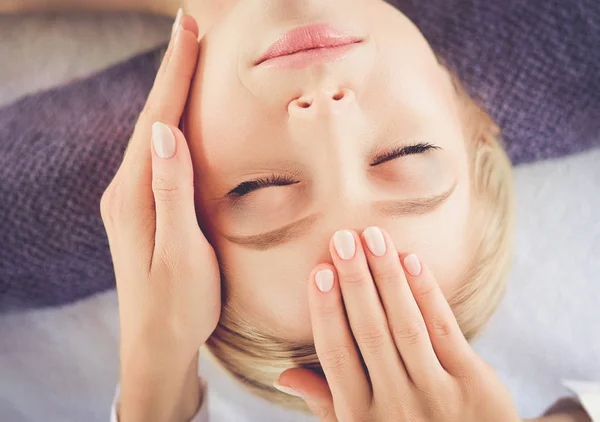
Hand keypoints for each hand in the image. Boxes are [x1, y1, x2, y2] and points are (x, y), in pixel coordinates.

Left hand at [100, 13, 219, 421]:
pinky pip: (157, 153)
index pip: (158, 120)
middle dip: (172, 70)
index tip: (189, 29)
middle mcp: (127, 190)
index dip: (175, 73)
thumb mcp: (181, 252)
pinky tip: (179, 115)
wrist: (156, 344)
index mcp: (136, 195)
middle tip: (190, 28)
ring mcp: (132, 198)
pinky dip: (170, 122)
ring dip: (170, 92)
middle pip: (152, 117)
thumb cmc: (178, 304)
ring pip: (154, 133)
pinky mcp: (143, 208)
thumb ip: (172, 191)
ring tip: (188, 58)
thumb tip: (164, 130)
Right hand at [278, 227, 520, 421]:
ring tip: (373, 237)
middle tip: (342, 239)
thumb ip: (325, 402)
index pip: (336, 355)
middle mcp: (396, 406)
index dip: (326, 311)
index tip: (319, 271)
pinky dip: (426, 292)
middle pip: (370, 332)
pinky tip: (411, 259)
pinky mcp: (472, 383)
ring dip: (387, 277)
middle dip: (354, 281)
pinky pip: (444, 329)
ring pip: (405, 325)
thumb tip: (282, 376)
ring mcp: (437, 395)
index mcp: (360, 416)